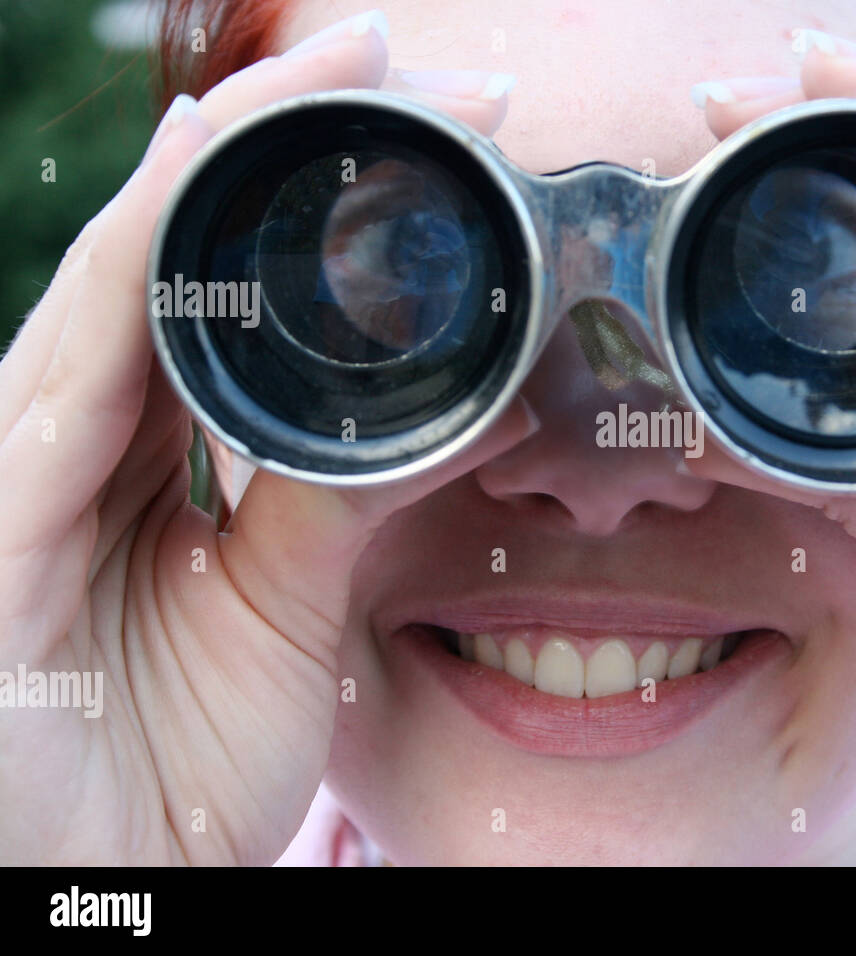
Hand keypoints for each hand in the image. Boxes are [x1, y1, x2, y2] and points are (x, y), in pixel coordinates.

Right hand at [0, 14, 531, 863]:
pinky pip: (68, 379)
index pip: (230, 293)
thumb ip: (329, 499)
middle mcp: (76, 439)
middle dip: (288, 143)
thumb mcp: (278, 613)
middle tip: (400, 55)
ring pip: (121, 284)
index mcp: (145, 458)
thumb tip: (434, 401)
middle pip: (182, 258)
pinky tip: (191, 176)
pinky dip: (129, 275)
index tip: (434, 124)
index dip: (316, 197)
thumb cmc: (170, 761)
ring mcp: (20, 472)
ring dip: (224, 166)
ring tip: (329, 67)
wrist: (95, 892)